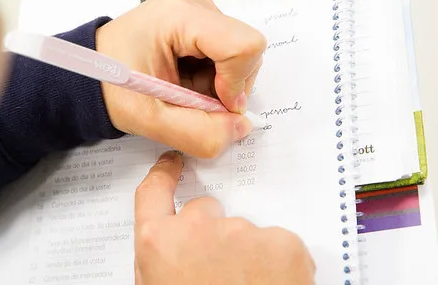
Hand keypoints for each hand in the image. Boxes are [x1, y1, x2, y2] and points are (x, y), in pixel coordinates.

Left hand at [96, 0, 265, 157]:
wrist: (91, 70)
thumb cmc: (110, 84)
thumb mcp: (151, 120)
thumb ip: (200, 133)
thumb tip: (240, 128)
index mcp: (177, 15)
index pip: (243, 46)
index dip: (237, 85)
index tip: (216, 104)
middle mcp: (191, 0)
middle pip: (245, 50)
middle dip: (226, 86)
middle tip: (189, 98)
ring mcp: (196, 4)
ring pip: (240, 52)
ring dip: (220, 82)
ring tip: (184, 87)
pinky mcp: (199, 13)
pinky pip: (228, 48)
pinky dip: (214, 72)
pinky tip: (186, 77)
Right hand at [133, 152, 315, 283]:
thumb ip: (161, 261)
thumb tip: (168, 249)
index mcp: (159, 243)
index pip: (153, 192)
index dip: (164, 175)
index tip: (172, 164)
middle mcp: (199, 226)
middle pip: (206, 211)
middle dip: (213, 235)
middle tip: (221, 273)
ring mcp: (243, 230)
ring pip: (246, 233)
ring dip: (248, 255)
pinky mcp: (284, 242)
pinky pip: (280, 245)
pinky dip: (279, 264)